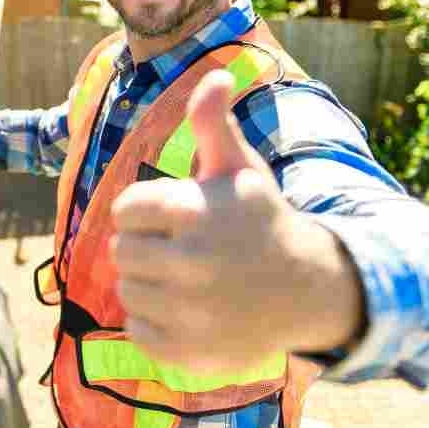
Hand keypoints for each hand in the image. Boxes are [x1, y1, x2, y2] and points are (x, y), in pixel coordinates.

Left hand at [110, 70, 364, 371]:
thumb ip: (213, 122)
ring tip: (185, 276)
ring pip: (127, 290)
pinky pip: (138, 331)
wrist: (306, 288)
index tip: (176, 214)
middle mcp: (191, 263)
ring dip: (149, 282)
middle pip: (122, 252)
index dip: (146, 209)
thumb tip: (215, 75)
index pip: (125, 208)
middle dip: (146, 245)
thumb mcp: (238, 166)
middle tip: (180, 247)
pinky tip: (187, 309)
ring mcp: (190, 313)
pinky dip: (155, 321)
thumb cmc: (260, 218)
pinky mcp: (188, 352)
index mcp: (195, 211)